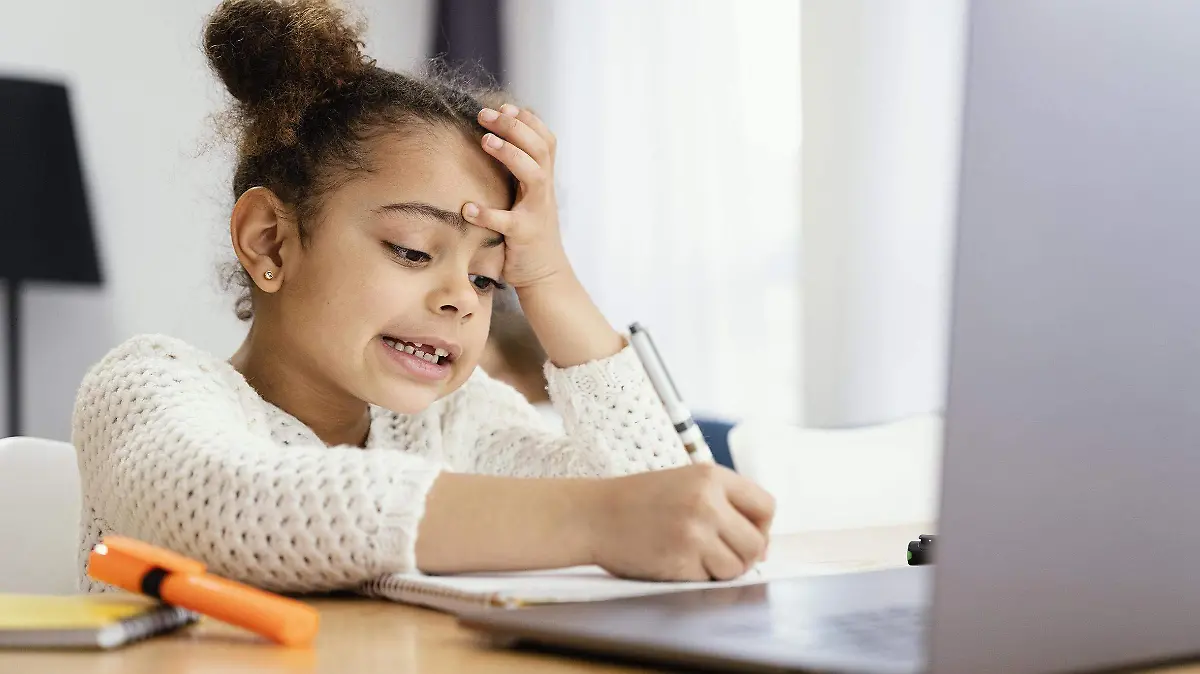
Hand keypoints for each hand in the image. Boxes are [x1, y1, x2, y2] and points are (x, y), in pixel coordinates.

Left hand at [465, 104, 567, 288]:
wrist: (545, 274)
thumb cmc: (528, 233)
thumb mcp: (527, 199)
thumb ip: (515, 176)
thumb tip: (486, 148)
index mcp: (544, 180)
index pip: (546, 140)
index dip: (529, 120)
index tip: (505, 105)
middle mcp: (544, 191)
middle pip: (540, 147)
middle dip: (513, 126)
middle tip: (484, 113)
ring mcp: (537, 212)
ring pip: (534, 174)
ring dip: (511, 154)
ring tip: (485, 140)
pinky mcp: (525, 235)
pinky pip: (508, 221)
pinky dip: (487, 214)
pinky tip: (467, 209)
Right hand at [585, 464, 775, 581]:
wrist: (592, 515)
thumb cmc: (639, 500)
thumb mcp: (685, 482)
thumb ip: (725, 503)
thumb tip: (764, 547)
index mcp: (711, 476)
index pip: (766, 507)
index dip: (762, 527)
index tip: (745, 535)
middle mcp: (707, 502)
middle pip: (757, 543)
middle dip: (746, 555)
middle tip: (722, 554)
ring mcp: (694, 533)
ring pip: (737, 567)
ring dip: (721, 569)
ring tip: (695, 556)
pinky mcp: (680, 561)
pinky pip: (709, 579)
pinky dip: (697, 576)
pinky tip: (674, 560)